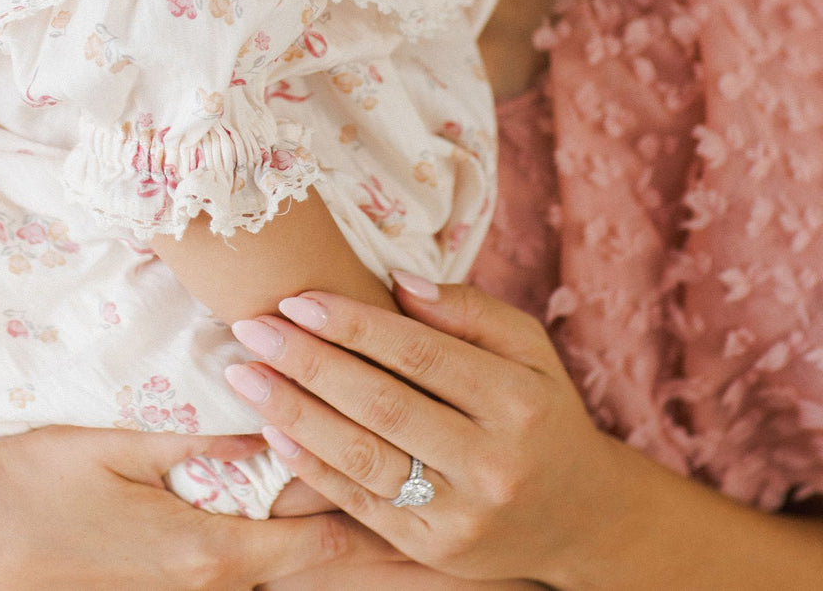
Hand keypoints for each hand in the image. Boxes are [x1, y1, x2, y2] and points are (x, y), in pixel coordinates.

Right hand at [0, 423, 389, 590]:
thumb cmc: (36, 483)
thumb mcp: (116, 448)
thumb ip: (198, 444)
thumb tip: (271, 423)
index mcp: (207, 548)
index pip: (318, 542)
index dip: (378, 525)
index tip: (427, 512)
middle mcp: (208, 582)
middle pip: (309, 563)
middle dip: (372, 543)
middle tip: (431, 530)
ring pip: (278, 570)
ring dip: (329, 544)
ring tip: (388, 530)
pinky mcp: (163, 588)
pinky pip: (240, 569)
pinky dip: (279, 551)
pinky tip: (294, 526)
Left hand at [224, 277, 629, 585]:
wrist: (580, 514)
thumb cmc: (540, 410)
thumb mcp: (528, 348)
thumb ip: (468, 308)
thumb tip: (396, 277)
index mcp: (517, 401)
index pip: (420, 354)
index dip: (353, 323)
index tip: (297, 298)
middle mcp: (493, 462)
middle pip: (382, 404)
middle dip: (308, 362)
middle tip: (251, 327)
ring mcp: (462, 514)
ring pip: (363, 458)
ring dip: (294, 414)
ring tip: (245, 376)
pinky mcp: (434, 548)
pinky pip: (360, 505)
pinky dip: (311, 467)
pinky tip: (273, 431)